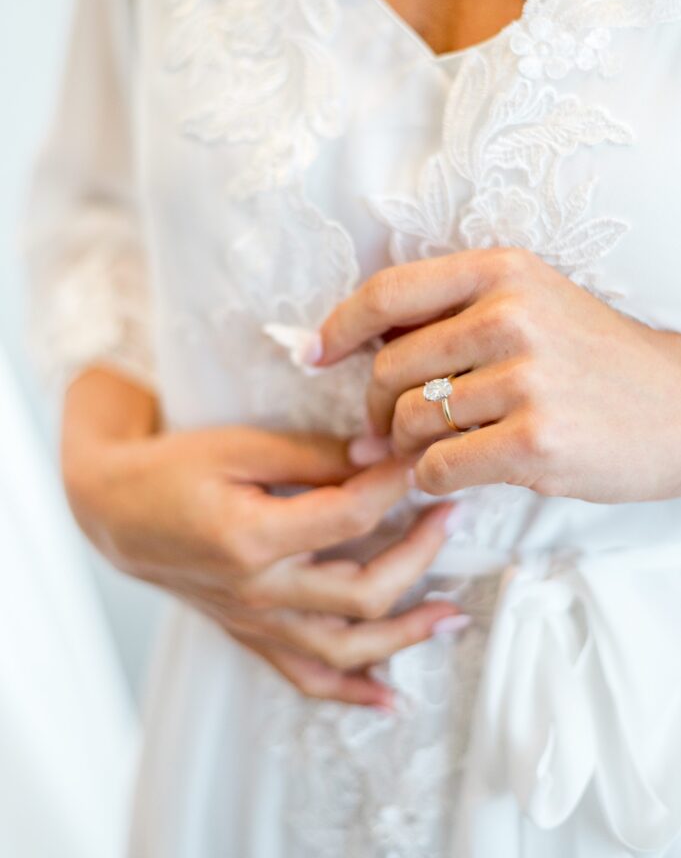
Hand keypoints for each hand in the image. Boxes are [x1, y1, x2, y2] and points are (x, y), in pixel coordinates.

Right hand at [63, 370, 459, 708]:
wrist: (116, 511)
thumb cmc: (173, 469)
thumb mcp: (239, 446)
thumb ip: (312, 454)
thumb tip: (378, 453)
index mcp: (252, 538)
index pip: (352, 516)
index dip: (396, 484)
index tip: (420, 460)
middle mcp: (257, 592)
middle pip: (363, 589)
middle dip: (421, 553)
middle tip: (451, 515)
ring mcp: (254, 622)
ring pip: (345, 649)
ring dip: (406, 636)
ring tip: (453, 615)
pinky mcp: (250, 634)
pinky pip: (305, 676)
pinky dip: (349, 693)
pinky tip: (389, 700)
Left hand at [314, 248, 680, 502]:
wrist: (680, 407)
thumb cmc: (592, 361)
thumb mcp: (532, 306)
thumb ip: (453, 318)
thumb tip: (358, 355)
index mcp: (502, 271)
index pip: (389, 292)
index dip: (339, 326)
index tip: (313, 355)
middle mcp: (510, 314)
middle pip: (389, 366)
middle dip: (374, 408)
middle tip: (381, 433)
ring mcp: (525, 377)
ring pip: (409, 419)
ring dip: (404, 448)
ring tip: (428, 453)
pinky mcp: (535, 440)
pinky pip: (439, 465)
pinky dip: (430, 478)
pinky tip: (453, 475)